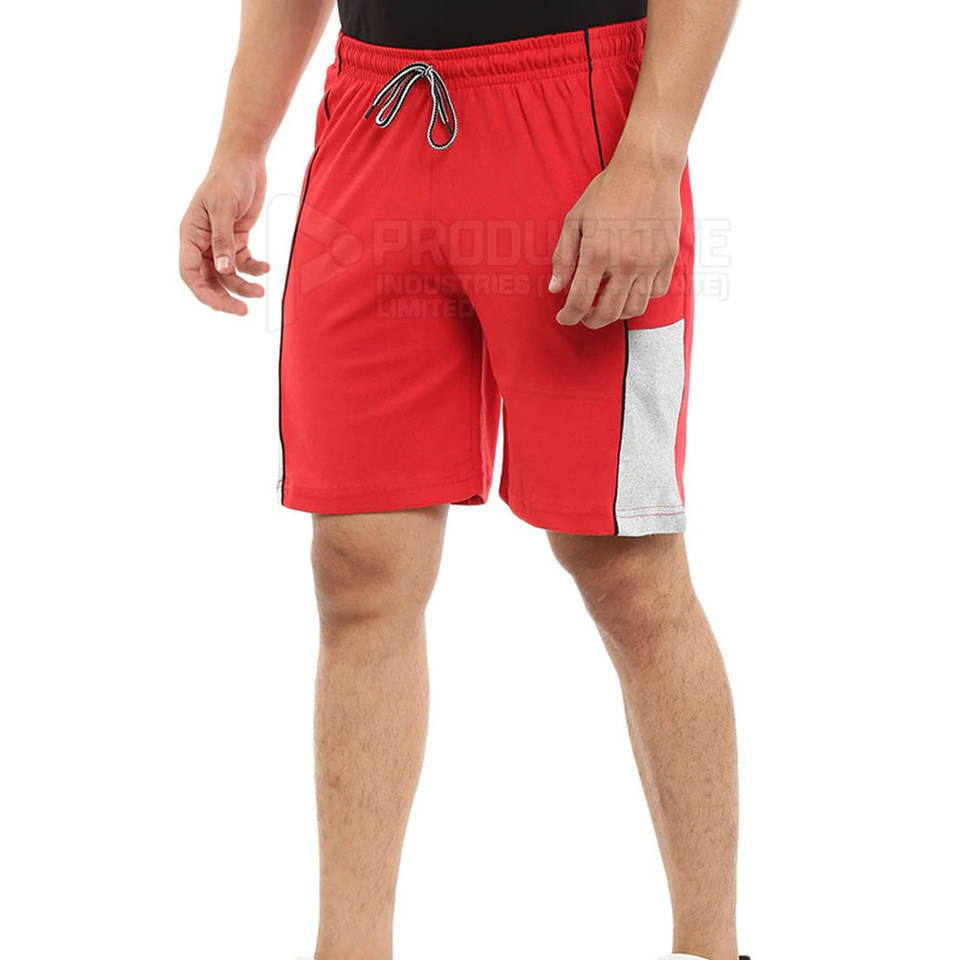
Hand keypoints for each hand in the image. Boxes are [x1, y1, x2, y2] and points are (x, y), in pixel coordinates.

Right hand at [179, 155, 269, 314]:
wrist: (245, 161)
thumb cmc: (228, 179)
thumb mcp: (223, 208)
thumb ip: (223, 241)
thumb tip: (223, 270)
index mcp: (190, 234)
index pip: (189, 272)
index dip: (201, 292)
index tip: (218, 306)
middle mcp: (202, 242)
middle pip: (209, 279)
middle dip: (224, 296)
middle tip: (243, 311)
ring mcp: (220, 242)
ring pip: (228, 275)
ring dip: (243, 286)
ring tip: (261, 291)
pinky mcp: (237, 239)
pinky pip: (244, 263)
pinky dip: (254, 269)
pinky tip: (266, 268)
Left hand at [550, 151, 682, 327]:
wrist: (647, 168)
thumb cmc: (607, 191)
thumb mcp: (575, 220)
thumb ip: (563, 257)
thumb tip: (555, 288)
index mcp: (597, 254)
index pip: (580, 301)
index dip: (569, 316)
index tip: (565, 317)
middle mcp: (625, 263)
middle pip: (608, 312)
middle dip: (592, 320)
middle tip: (585, 316)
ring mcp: (650, 263)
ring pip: (634, 308)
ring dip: (617, 314)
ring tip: (607, 305)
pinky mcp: (668, 258)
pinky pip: (657, 292)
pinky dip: (643, 297)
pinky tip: (631, 288)